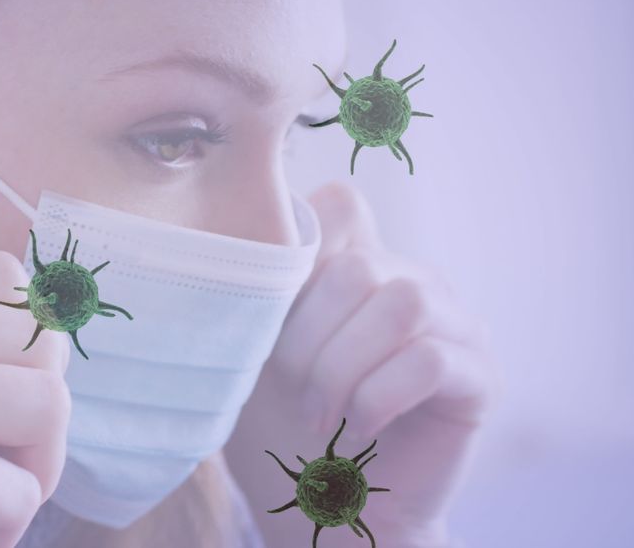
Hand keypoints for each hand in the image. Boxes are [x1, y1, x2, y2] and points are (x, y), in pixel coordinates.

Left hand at [232, 182, 498, 546]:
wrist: (327, 508)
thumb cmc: (282, 427)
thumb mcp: (251, 353)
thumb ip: (256, 295)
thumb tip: (233, 244)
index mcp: (357, 266)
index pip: (342, 204)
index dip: (299, 246)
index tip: (269, 310)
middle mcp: (412, 282)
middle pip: (359, 264)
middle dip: (307, 335)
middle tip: (287, 385)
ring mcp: (453, 325)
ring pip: (402, 303)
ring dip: (342, 366)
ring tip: (320, 412)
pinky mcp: (478, 376)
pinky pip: (429, 360)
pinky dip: (376, 398)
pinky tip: (356, 428)